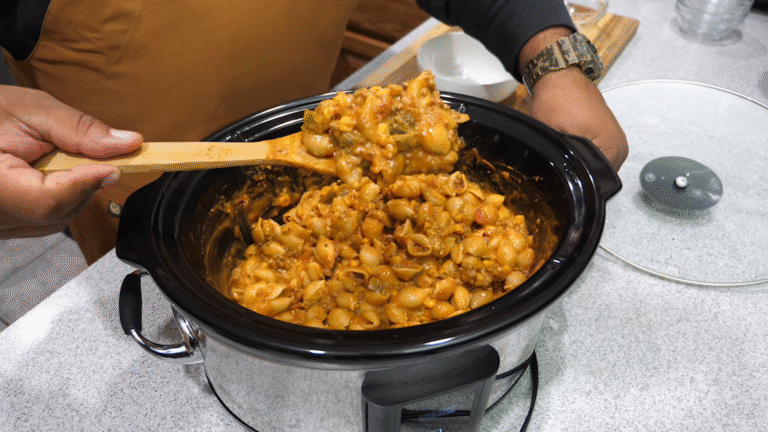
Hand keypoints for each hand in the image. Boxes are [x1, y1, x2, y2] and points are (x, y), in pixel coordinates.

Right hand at [0, 85, 142, 238]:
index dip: (84, 184)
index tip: (111, 167)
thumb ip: (80, 130)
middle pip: (56, 213)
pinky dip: (60, 199)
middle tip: (91, 158)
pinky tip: (51, 175)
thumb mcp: (32, 110)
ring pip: (54, 220)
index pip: (47, 201)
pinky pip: (42, 221)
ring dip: (73, 193)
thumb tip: (127, 144)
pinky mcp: (5, 223)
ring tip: (60, 161)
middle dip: (83, 185)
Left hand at [518, 27, 627, 170]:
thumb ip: (559, 161)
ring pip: (597, 165)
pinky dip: (584, 153)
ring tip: (564, 153)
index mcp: (612, 149)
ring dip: (581, 163)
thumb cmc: (557, 98)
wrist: (560, 74)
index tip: (562, 176)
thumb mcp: (552, 135)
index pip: (598, 183)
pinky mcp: (608, 133)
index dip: (578, 182)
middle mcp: (620, 146)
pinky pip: (598, 153)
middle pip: (599, 176)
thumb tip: (558, 178)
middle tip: (559, 163)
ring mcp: (616, 139)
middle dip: (580, 174)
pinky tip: (570, 147)